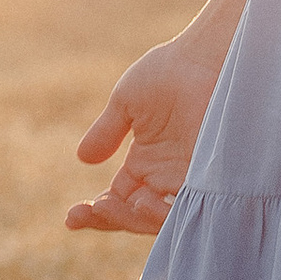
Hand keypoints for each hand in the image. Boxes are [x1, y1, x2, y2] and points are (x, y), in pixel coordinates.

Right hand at [68, 33, 222, 234]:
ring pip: (157, 220)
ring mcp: (187, 180)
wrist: (203, 59)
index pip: (117, 201)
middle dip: (109, 219)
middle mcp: (164, 178)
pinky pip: (186, 210)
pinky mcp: (208, 178)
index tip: (71, 218)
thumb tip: (83, 158)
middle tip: (92, 209)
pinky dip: (162, 214)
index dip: (93, 215)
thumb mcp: (127, 102)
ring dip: (132, 220)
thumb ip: (107, 132)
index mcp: (144, 164)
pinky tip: (142, 201)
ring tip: (114, 204)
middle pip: (133, 216)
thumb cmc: (168, 73)